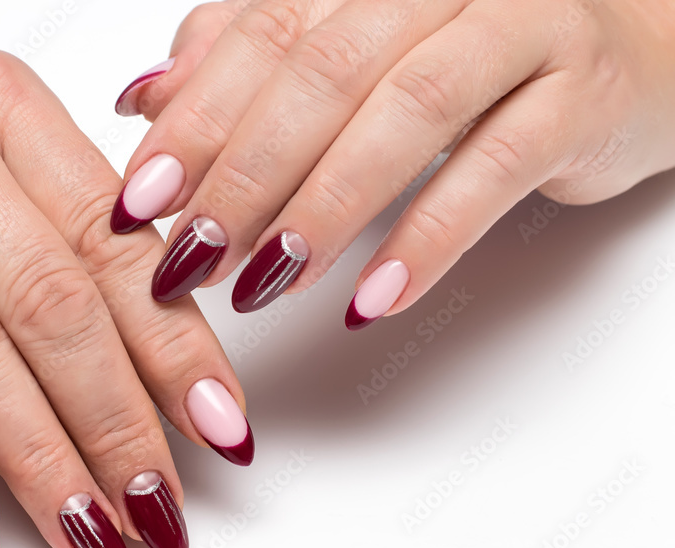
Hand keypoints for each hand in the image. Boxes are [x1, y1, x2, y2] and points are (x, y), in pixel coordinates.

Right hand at [0, 1, 252, 547]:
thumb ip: (78, 232)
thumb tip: (174, 359)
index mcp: (7, 106)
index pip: (113, 244)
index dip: (176, 347)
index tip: (220, 428)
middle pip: (50, 304)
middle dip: (116, 421)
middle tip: (157, 503)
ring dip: (38, 456)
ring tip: (88, 528)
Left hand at [111, 0, 674, 322]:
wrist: (631, 40)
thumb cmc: (470, 51)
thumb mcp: (349, 51)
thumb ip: (248, 64)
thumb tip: (146, 98)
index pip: (262, 34)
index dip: (196, 119)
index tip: (141, 200)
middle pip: (325, 72)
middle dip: (247, 172)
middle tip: (192, 255)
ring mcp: (522, 29)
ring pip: (407, 111)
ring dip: (325, 206)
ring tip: (265, 282)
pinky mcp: (583, 96)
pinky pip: (496, 169)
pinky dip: (427, 238)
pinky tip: (370, 299)